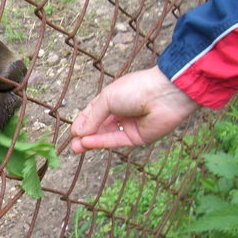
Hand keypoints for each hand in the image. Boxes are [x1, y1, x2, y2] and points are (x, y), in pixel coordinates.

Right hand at [70, 66, 199, 152]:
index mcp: (112, 99)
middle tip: (72, 145)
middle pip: (98, 127)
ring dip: (90, 142)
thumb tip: (78, 132)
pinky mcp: (137, 137)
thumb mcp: (107, 99)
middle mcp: (120, 113)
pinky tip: (88, 143)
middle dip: (84, 135)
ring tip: (76, 148)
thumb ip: (92, 117)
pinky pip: (116, 141)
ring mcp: (128, 126)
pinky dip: (101, 142)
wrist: (164, 94)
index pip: (93, 113)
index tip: (72, 131)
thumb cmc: (135, 89)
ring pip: (106, 135)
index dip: (82, 122)